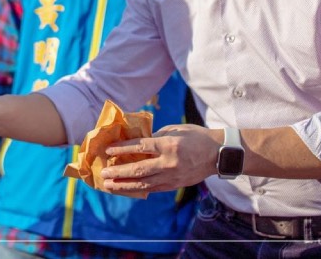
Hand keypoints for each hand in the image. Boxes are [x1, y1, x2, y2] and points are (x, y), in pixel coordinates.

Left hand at [99, 124, 222, 195]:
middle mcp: (169, 162)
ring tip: (109, 185)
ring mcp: (172, 176)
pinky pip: (152, 189)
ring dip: (124, 185)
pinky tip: (126, 189)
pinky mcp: (174, 185)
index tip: (108, 151)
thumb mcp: (174, 130)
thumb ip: (154, 137)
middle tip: (103, 173)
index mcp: (169, 145)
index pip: (140, 147)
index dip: (123, 149)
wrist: (217, 154)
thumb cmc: (195, 137)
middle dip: (119, 172)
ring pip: (143, 183)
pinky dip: (138, 189)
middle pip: (138, 169)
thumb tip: (135, 143)